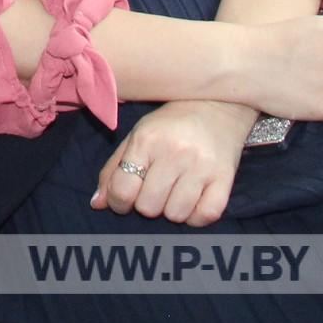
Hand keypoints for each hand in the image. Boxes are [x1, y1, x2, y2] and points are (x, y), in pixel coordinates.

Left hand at [93, 101, 258, 225]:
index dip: (118, 202)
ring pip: (175, 215)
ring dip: (171, 210)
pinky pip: (205, 217)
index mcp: (147, 139)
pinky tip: (193, 200)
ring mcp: (202, 166)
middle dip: (147, 204)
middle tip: (155, 188)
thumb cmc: (171, 124)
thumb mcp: (137, 136)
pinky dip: (196, 217)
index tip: (125, 198)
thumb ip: (114, 169)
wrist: (218, 105)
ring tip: (175, 191)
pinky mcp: (225, 177)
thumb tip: (97, 204)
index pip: (123, 189)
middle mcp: (175, 152)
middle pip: (148, 207)